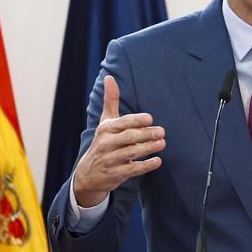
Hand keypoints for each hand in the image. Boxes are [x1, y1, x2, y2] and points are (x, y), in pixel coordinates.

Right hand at [72, 75, 165, 206]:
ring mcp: (110, 160)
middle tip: (162, 132)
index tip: (150, 119)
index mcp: (105, 129)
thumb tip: (109, 77)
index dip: (136, 121)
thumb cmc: (103, 142)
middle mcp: (106, 144)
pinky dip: (145, 165)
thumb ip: (111, 101)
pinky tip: (158, 161)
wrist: (88, 174)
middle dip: (146, 134)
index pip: (122, 123)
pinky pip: (132, 169)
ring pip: (131, 153)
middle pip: (129, 137)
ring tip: (162, 143)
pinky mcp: (115, 174)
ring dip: (148, 148)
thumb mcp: (105, 122)